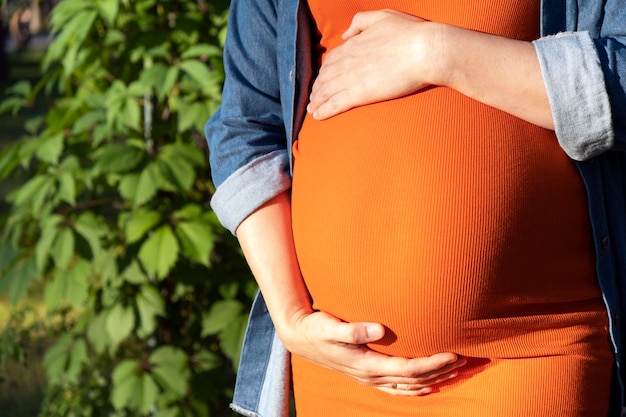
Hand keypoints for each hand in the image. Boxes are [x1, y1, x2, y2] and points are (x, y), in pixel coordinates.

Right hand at [278, 309, 465, 395]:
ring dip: (435, 380)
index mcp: (367, 364)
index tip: (454, 353)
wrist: (301, 337)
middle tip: (466, 359)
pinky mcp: (369, 375)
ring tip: (457, 371)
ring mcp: (371, 378)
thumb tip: (379, 329)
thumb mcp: (330, 326)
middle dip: (442, 372)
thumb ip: (354, 329)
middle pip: (415, 380)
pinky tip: (431, 383)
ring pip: (411, 387)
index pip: (409, 369)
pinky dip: (419, 387)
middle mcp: (372, 375)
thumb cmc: (318, 328)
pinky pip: (400, 388)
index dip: (433, 364)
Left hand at [307, 9, 447, 119]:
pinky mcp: (358, 94)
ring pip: (326, 92)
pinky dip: (323, 111)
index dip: (324, 71)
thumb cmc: (409, 33)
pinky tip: (317, 117)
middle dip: (317, 88)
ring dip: (316, 101)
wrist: (424, 50)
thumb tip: (345, 34)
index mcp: (352, 44)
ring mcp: (351, 78)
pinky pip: (335, 104)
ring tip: (312, 110)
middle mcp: (347, 61)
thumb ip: (360, 22)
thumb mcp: (382, 16)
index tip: (322, 79)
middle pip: (325, 77)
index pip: (331, 60)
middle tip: (313, 98)